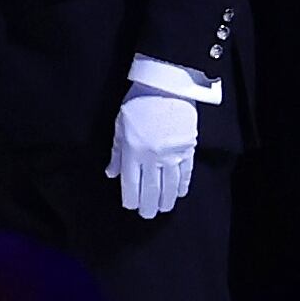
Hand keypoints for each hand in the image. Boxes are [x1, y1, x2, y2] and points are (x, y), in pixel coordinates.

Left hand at [109, 88, 197, 218]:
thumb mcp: (120, 124)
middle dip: (149, 204)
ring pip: (170, 185)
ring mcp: (172, 154)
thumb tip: (111, 173)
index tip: (130, 206)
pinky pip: (186, 173)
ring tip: (163, 208)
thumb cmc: (137, 102)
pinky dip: (182, 185)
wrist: (166, 85)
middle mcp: (153, 156)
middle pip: (152, 188)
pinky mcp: (188, 149)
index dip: (131, 197)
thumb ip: (117, 151)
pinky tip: (179, 194)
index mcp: (133, 150)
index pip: (132, 181)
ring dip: (166, 200)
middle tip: (147, 215)